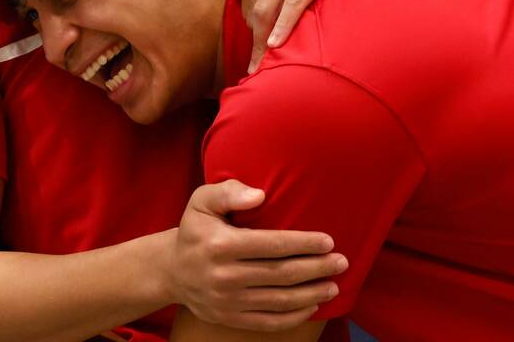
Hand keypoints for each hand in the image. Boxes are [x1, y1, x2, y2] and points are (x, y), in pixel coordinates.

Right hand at [167, 180, 346, 331]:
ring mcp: (227, 301)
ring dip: (311, 294)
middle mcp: (225, 276)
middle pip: (282, 274)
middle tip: (341, 262)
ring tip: (334, 286)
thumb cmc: (196, 229)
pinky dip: (293, 316)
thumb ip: (229, 192)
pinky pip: (268, 322)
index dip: (304, 244)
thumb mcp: (202, 201)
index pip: (273, 245)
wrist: (172, 270)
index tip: (328, 241)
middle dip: (316, 269)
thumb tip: (260, 196)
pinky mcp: (229, 318)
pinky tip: (312, 305)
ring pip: (279, 301)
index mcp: (221, 245)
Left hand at [241, 0, 374, 70]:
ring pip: (267, 10)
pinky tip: (276, 45)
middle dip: (251, 42)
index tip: (253, 49)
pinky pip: (293, 4)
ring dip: (261, 42)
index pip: (247, 1)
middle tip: (253, 68)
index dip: (249, 29)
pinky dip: (282, 26)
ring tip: (261, 66)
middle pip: (253, 10)